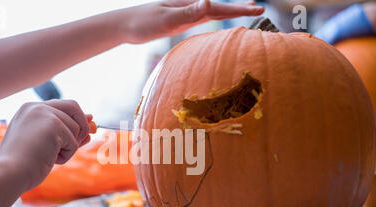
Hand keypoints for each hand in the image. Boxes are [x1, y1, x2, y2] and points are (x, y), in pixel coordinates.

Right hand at [0, 99, 91, 191]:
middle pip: (73, 106)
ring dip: (69, 148)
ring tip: (49, 157)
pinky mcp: (53, 123)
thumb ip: (64, 132)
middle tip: (83, 141)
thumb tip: (91, 124)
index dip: (77, 118)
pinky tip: (49, 159)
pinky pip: (73, 142)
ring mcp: (44, 113)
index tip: (86, 131)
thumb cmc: (24, 165)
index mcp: (29, 110)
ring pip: (76, 129)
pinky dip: (66, 155)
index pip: (61, 106)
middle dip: (82, 125)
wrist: (9, 173)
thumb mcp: (46, 145)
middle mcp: (36, 107)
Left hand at [124, 0, 264, 43]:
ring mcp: (185, 13)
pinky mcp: (179, 21)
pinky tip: (216, 17)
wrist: (125, 25)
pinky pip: (202, 18)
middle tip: (259, 9)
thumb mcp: (166, 19)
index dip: (240, 9)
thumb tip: (209, 2)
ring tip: (245, 10)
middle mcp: (190, 6)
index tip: (258, 9)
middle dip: (240, 8)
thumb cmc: (143, 23)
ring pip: (213, 12)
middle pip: (220, 7)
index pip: (220, 8)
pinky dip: (214, 17)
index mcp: (189, 4)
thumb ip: (187, 13)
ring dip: (229, 11)